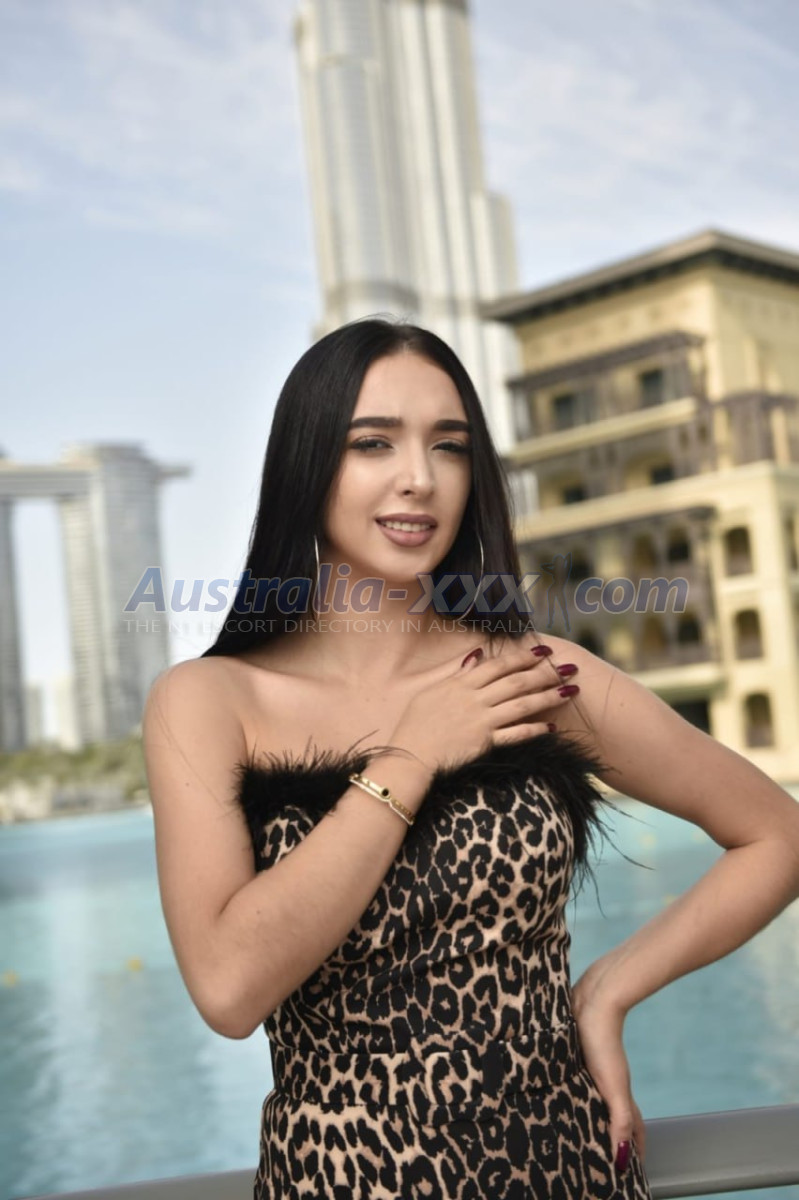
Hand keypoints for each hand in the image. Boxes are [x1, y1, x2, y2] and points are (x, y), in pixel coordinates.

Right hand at [386, 642, 577, 773]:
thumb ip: (456, 674)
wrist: (410, 757)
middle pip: (516, 682)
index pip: (498, 665)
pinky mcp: (485, 743)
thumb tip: (477, 656)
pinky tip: (552, 727)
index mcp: (461, 684)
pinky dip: (534, 730)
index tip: (543, 651)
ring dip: (547, 697)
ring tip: (569, 691)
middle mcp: (475, 700)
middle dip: (544, 673)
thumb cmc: (415, 724)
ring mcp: (482, 721)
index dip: (522, 657)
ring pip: (521, 705)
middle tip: (567, 668)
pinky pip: (516, 735)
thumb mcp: (431, 691)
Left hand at [571, 970, 645, 1172]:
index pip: (631, 1128)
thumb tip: (625, 1159)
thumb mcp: (612, 1084)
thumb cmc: (602, 1040)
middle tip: (604, 1159)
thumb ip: (621, 1119)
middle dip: (612, 1137)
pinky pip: (577, 1077)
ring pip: (595, 1096)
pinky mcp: (575, 1051)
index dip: (633, 1149)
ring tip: (581, 1134)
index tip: (629, 1172)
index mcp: (617, 1093)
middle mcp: (607, 1081)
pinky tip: (562, 1092)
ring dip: (593, 1114)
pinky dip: (576, 1090)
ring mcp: (592, 1066)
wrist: (595, 997)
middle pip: (613, 1115)